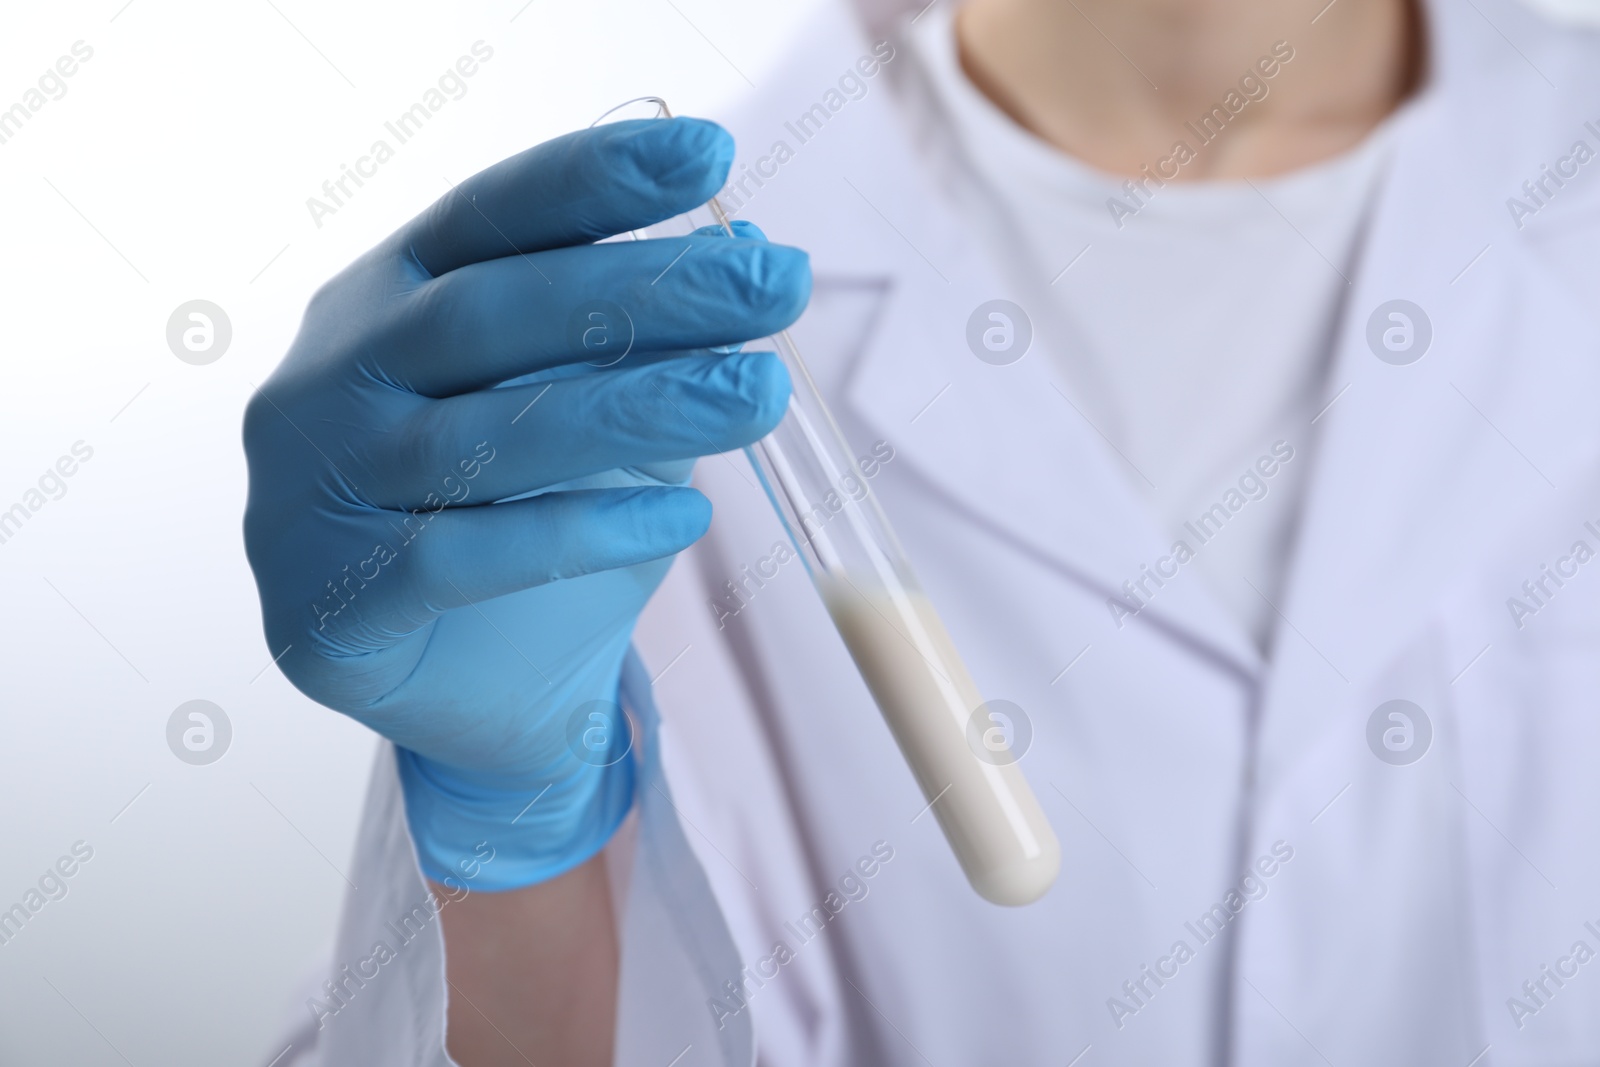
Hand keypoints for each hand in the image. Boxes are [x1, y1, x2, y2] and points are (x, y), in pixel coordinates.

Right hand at [243, 117, 808, 887]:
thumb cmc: (528, 526)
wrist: (470, 696)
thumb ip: (646, 345)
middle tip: (775, 289)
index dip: (592, 180)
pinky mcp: (332, 603)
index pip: (485, 217)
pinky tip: (688, 517)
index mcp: (383, 300)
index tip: (710, 156)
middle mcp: (332, 377)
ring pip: (487, 437)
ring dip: (638, 410)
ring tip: (757, 394)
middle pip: (491, 316)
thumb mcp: (597, 419)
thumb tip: (754, 252)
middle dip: (646, 294)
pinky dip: (584, 532)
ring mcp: (315, 491)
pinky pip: (466, 557)